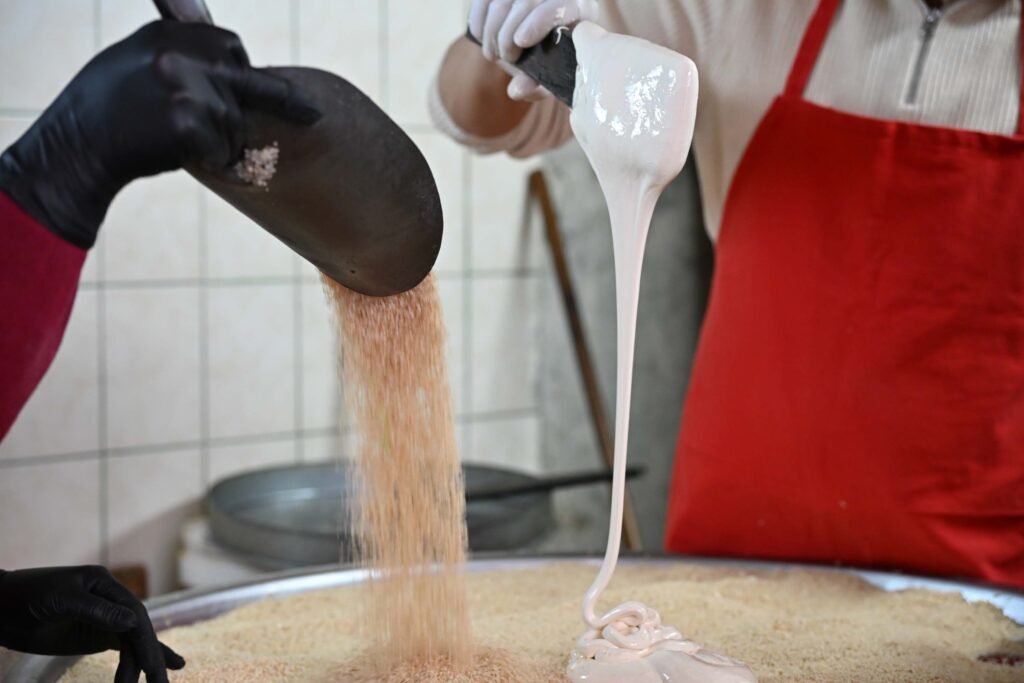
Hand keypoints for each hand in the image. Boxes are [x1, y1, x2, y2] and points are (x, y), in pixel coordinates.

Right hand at [0, 20, 319, 248]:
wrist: (74, 148)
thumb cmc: (105, 110)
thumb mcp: (137, 60)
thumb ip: (180, 52)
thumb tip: (231, 53)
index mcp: (169, 32)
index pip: (231, 47)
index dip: (242, 75)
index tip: (270, 94)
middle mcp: (180, 53)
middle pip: (245, 84)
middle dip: (249, 107)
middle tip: (260, 121)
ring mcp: (186, 86)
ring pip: (234, 124)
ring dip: (217, 141)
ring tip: (169, 139)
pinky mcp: (188, 122)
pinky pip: (223, 151)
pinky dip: (211, 163)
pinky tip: (174, 155)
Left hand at [0, 566, 183, 682]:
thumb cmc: (26, 596)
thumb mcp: (61, 599)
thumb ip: (96, 610)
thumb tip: (133, 622)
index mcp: (104, 585)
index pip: (134, 613)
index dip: (145, 640)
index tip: (151, 667)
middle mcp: (110, 600)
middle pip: (138, 630)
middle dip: (151, 657)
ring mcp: (103, 619)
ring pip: (132, 643)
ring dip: (144, 666)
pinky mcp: (94, 635)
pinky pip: (122, 649)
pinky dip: (136, 661)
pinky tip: (153, 670)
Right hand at [467, 0, 596, 99]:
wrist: (550, 42)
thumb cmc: (556, 62)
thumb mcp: (552, 78)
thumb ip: (538, 85)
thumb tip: (516, 90)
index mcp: (580, 10)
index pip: (561, 5)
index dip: (539, 21)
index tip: (520, 42)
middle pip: (527, 0)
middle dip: (508, 32)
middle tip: (504, 58)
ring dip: (492, 29)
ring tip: (493, 54)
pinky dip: (478, 18)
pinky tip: (480, 37)